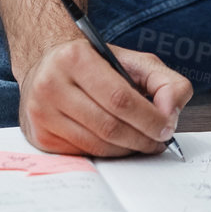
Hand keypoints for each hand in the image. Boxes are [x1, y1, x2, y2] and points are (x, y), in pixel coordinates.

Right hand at [17, 38, 192, 156]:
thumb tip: (171, 113)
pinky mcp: (40, 136)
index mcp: (75, 58)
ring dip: (127, 149)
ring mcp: (42, 113)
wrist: (48, 65)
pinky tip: (117, 143)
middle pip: (109, 126)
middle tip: (159, 140)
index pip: (120, 98)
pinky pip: (83, 154)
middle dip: (142, 138)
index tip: (167, 127)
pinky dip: (107, 153)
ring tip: (142, 142)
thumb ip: (164, 81)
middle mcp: (51, 84)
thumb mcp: (133, 61)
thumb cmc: (96, 64)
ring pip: (97, 145)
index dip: (149, 118)